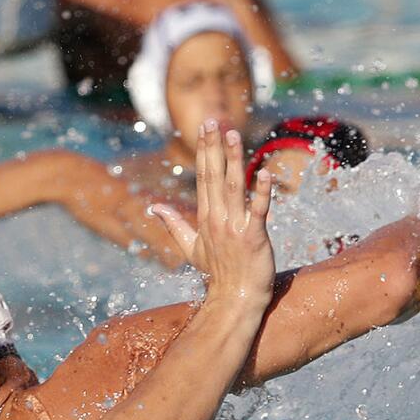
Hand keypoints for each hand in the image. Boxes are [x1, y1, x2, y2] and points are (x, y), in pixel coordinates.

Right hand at [152, 120, 274, 308]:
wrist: (234, 299)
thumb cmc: (217, 274)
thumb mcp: (191, 248)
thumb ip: (174, 225)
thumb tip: (155, 208)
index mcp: (205, 217)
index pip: (203, 177)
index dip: (205, 150)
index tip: (205, 128)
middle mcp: (217, 218)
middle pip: (214, 176)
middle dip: (213, 147)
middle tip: (213, 120)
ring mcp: (234, 226)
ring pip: (234, 186)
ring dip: (233, 159)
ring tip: (233, 134)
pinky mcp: (253, 237)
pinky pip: (258, 210)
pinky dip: (261, 191)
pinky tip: (265, 172)